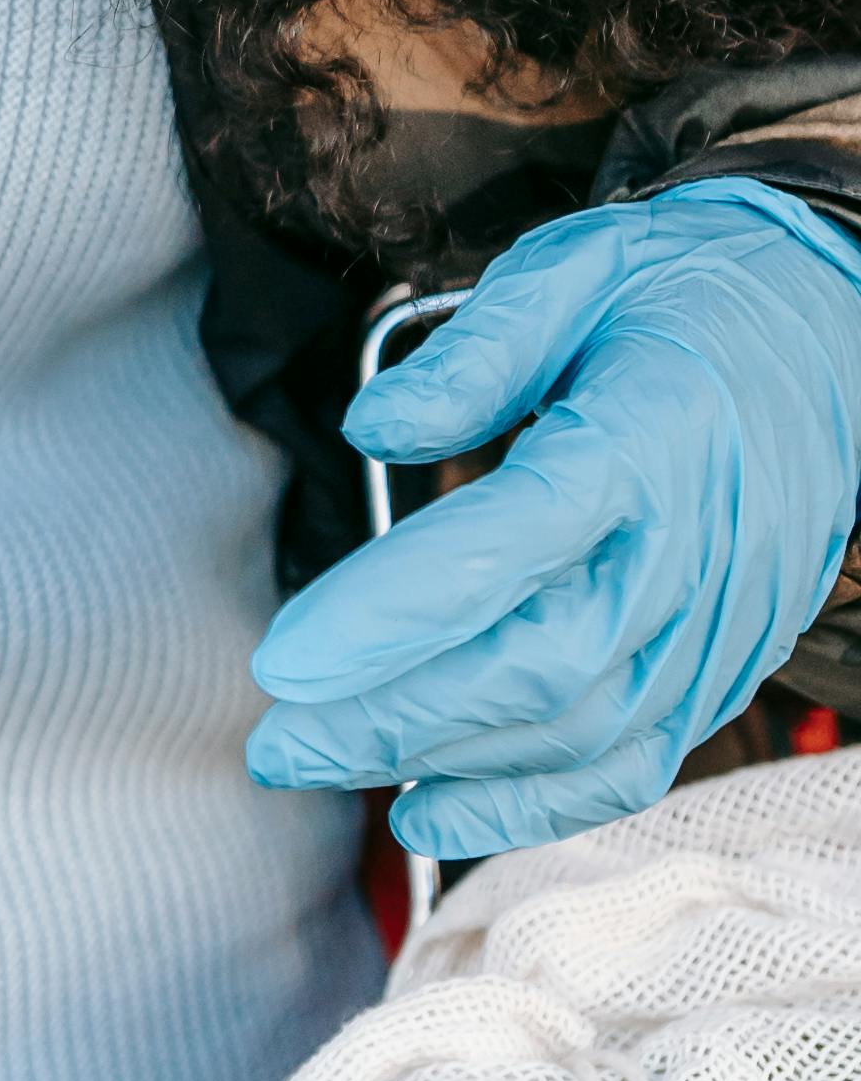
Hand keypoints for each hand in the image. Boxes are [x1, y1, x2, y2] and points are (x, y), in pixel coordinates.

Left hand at [250, 183, 860, 861]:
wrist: (830, 330)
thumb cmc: (682, 294)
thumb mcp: (574, 268)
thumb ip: (472, 353)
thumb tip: (369, 428)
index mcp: (647, 436)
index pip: (514, 541)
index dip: (394, 611)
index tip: (283, 659)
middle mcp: (694, 549)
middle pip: (541, 664)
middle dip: (395, 716)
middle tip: (276, 738)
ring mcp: (719, 622)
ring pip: (580, 730)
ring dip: (442, 765)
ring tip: (320, 760)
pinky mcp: (725, 666)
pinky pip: (632, 763)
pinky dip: (530, 805)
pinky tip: (431, 811)